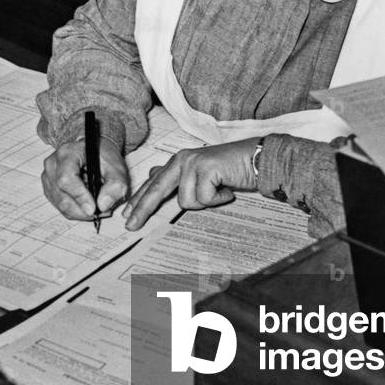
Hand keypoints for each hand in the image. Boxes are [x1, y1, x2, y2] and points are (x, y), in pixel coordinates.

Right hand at [42, 137, 129, 220]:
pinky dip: (75, 211)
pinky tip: (87, 204)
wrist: (95, 152)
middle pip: (61, 196)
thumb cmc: (104, 156)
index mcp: (67, 154)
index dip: (79, 196)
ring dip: (80, 212)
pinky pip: (60, 207)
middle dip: (83, 210)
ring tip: (97, 207)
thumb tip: (103, 205)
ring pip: (61, 205)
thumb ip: (115, 185)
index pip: (66, 178)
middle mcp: (53, 165)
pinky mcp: (49, 188)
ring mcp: (48, 177)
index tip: (93, 208)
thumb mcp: (117, 167)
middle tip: (101, 212)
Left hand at [122, 138, 259, 230]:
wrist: (256, 159)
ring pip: (186, 200)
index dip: (139, 199)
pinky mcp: (205, 168)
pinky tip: (227, 188)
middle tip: (130, 226)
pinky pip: (204, 199)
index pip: (154, 182)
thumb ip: (178, 175)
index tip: (127, 214)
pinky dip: (218, 199)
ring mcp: (193, 163)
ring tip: (219, 190)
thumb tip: (153, 174)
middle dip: (143, 210)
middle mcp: (182, 159)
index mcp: (179, 161)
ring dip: (205, 201)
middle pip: (156, 190)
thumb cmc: (231, 169)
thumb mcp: (201, 172)